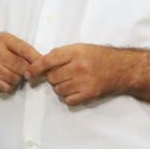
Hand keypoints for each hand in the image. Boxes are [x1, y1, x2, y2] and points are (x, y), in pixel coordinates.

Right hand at [0, 29, 40, 93]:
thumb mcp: (9, 40)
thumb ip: (24, 49)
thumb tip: (42, 63)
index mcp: (5, 40)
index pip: (25, 49)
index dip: (37, 59)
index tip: (44, 66)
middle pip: (22, 67)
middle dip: (28, 71)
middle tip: (28, 71)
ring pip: (15, 79)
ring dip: (18, 78)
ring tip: (13, 72)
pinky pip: (7, 87)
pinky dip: (10, 85)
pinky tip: (6, 78)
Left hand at [27, 43, 149, 106]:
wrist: (121, 68)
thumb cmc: (98, 56)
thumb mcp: (79, 48)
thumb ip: (61, 54)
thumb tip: (40, 64)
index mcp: (74, 52)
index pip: (48, 61)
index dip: (35, 68)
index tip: (28, 74)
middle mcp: (78, 67)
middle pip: (52, 77)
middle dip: (53, 77)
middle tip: (63, 74)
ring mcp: (84, 82)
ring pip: (58, 89)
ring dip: (61, 87)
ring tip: (71, 81)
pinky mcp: (89, 95)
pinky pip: (68, 100)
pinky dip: (68, 97)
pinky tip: (75, 90)